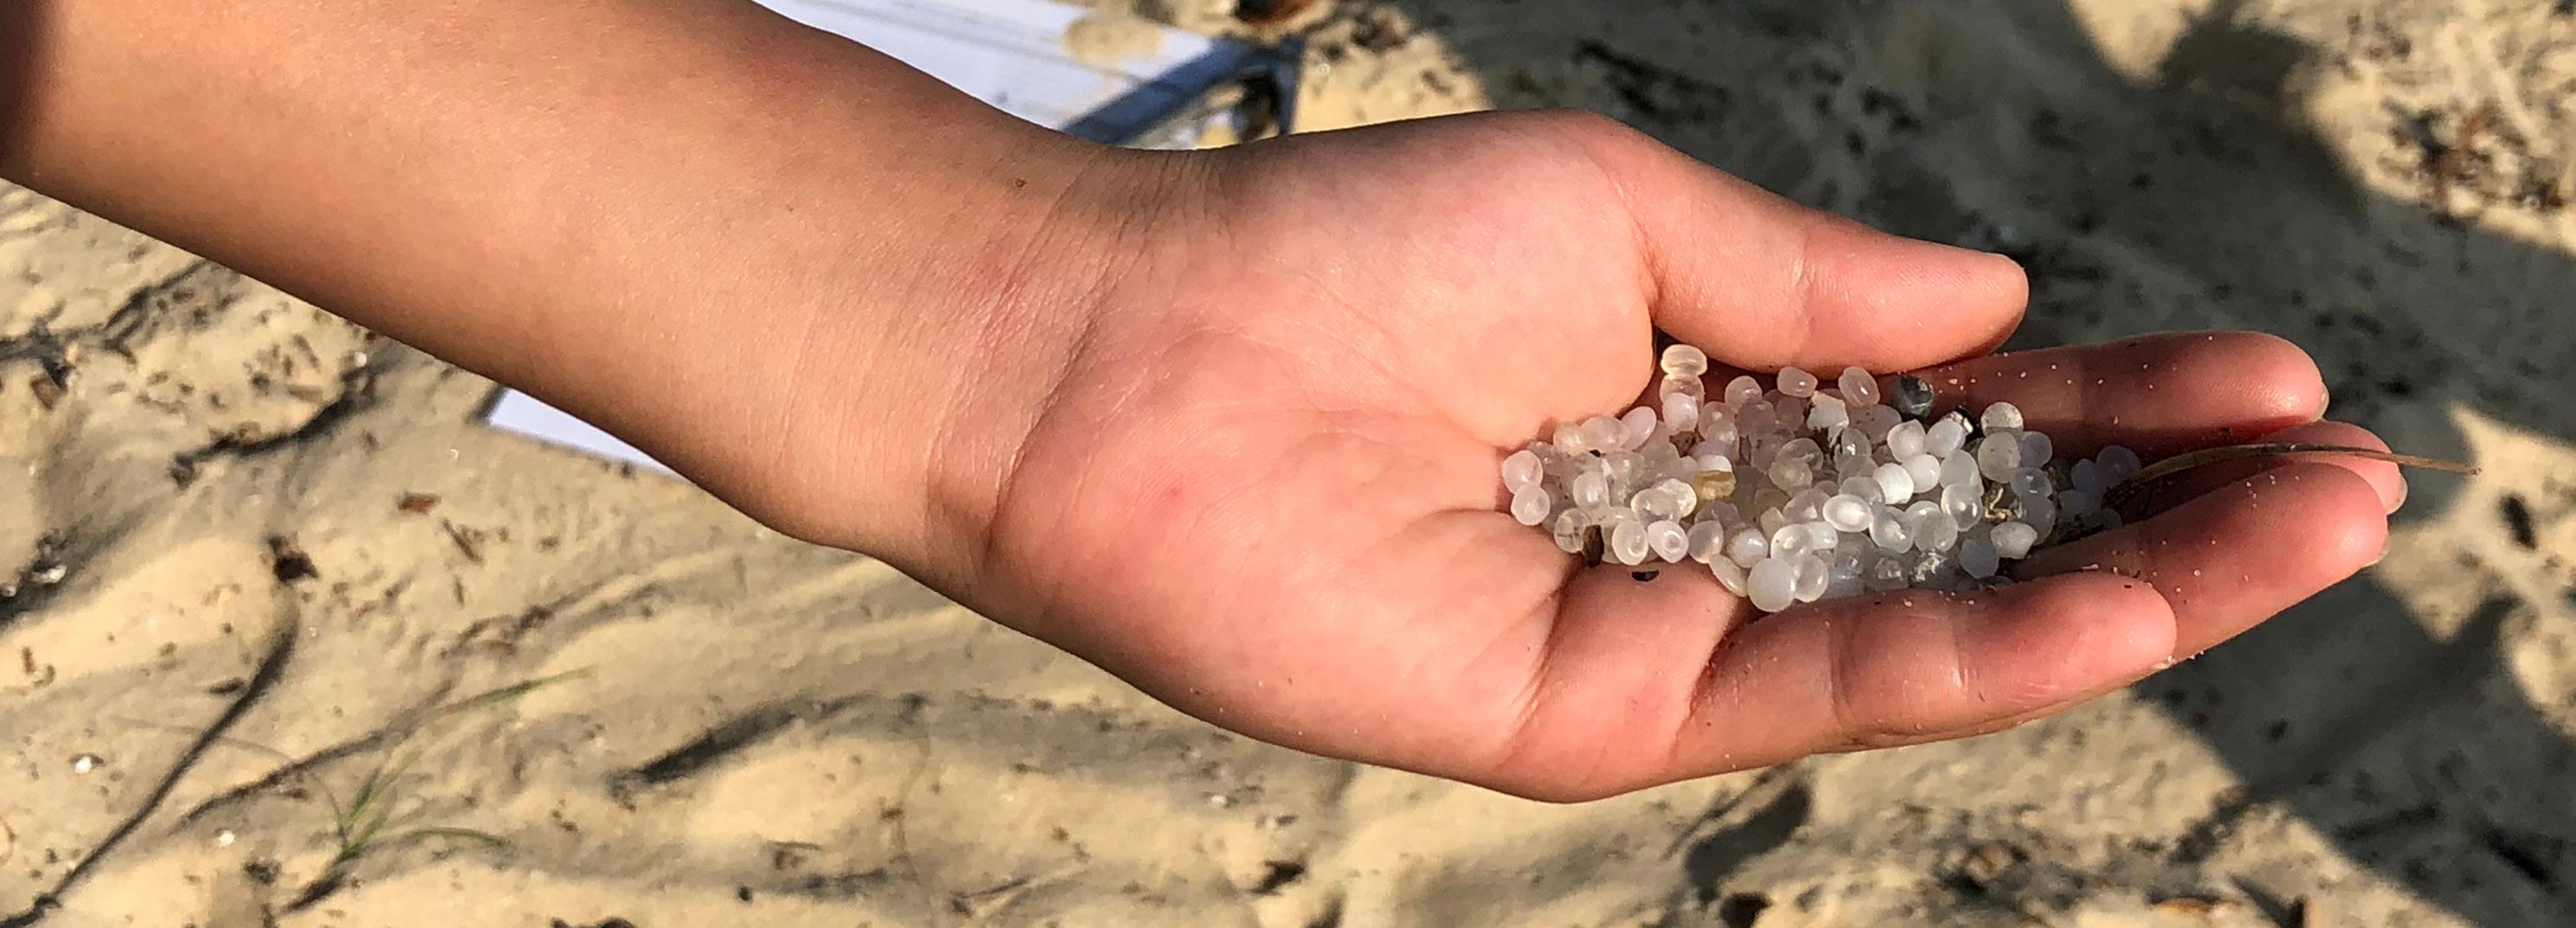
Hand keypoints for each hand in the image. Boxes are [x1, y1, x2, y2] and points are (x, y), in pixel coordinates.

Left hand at [815, 110, 2401, 800]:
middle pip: (1973, 539)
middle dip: (2166, 516)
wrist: (1143, 359)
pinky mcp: (1605, 713)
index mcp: (1704, 396)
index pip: (1952, 419)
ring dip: (2132, 590)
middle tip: (2349, 475)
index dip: (2113, 410)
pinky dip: (1987, 650)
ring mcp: (1660, 630)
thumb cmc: (1349, 255)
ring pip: (1934, 629)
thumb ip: (1813, 282)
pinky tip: (2128, 604)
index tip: (2269, 384)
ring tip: (2310, 530)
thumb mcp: (1622, 218)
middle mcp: (1698, 524)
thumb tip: (1996, 312)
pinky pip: (1825, 686)